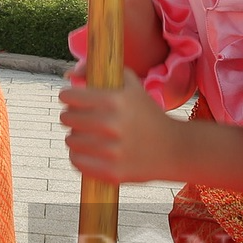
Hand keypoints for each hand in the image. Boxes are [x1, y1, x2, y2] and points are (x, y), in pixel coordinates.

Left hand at [58, 74, 180, 184]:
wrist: (175, 149)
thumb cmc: (149, 114)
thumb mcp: (132, 85)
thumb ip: (101, 70)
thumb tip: (70, 74)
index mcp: (115, 100)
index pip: (70, 97)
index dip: (68, 97)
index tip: (72, 100)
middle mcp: (112, 125)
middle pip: (67, 118)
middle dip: (71, 116)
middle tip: (81, 118)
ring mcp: (112, 151)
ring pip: (70, 140)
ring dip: (75, 137)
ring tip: (87, 135)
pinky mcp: (112, 172)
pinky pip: (76, 161)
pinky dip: (78, 156)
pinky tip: (89, 151)